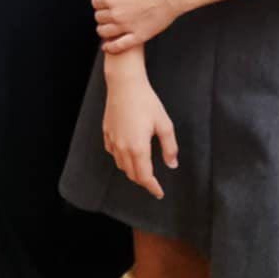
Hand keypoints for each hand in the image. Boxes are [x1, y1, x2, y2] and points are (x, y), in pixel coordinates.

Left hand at [93, 0, 181, 51]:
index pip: (96, 3)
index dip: (99, 2)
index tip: (104, 2)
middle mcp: (115, 13)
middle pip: (99, 17)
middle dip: (101, 15)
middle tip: (108, 14)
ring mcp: (126, 26)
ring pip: (104, 32)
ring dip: (102, 30)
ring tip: (106, 28)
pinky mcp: (138, 36)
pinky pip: (119, 45)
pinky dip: (110, 47)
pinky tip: (107, 46)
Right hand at [102, 69, 177, 196]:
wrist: (125, 84)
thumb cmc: (146, 102)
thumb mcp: (164, 124)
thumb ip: (169, 147)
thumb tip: (172, 164)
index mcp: (138, 148)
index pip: (145, 177)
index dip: (153, 187)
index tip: (159, 193)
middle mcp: (123, 148)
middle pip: (132, 174)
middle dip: (144, 181)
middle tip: (154, 182)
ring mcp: (112, 141)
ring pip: (121, 165)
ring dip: (132, 171)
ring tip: (142, 169)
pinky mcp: (106, 133)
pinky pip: (113, 153)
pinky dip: (121, 159)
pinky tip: (128, 153)